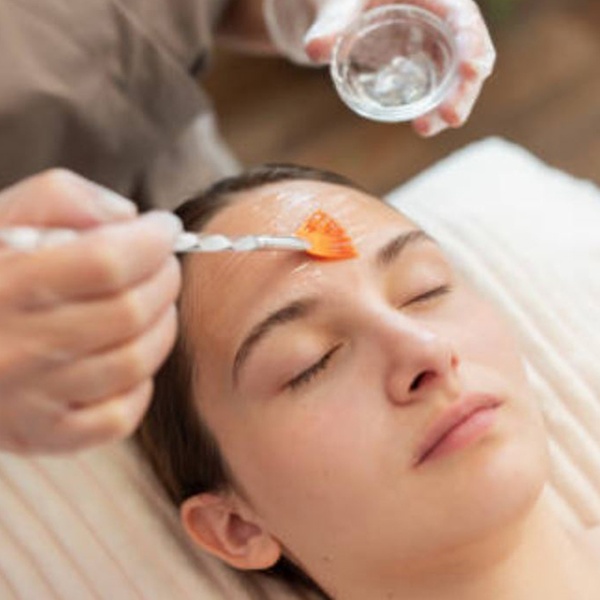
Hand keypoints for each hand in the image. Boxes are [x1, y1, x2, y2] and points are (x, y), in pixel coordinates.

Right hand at [0, 170, 181, 453]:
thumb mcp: (0, 217)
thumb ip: (62, 198)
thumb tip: (129, 220)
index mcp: (2, 285)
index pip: (106, 262)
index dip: (152, 240)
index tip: (164, 227)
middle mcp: (12, 349)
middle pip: (131, 312)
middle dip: (165, 278)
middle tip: (163, 264)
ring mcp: (27, 400)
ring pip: (135, 362)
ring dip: (162, 325)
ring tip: (153, 304)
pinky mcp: (41, 436)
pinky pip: (120, 417)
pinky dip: (141, 383)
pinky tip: (129, 354)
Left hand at [302, 0, 495, 135]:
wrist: (323, 12)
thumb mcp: (333, 3)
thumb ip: (330, 23)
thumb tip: (315, 49)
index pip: (462, 15)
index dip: (472, 43)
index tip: (471, 71)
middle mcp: (435, 19)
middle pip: (464, 52)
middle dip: (463, 86)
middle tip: (452, 117)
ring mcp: (427, 46)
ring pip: (451, 77)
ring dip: (446, 105)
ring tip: (425, 128)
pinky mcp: (414, 68)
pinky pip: (432, 89)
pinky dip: (430, 108)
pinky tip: (421, 126)